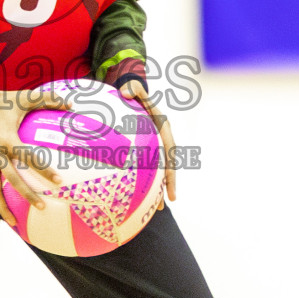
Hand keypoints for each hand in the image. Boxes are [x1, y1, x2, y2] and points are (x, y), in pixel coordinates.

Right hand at [0, 89, 71, 226]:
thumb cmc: (5, 101)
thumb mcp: (25, 97)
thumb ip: (48, 99)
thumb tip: (71, 105)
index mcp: (7, 136)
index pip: (28, 157)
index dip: (43, 170)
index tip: (58, 181)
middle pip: (11, 178)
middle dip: (25, 194)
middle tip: (42, 207)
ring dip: (2, 205)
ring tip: (13, 222)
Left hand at [120, 80, 175, 207]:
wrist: (129, 94)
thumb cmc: (132, 93)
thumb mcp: (134, 88)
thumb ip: (133, 88)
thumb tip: (127, 92)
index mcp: (163, 129)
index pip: (170, 151)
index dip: (171, 169)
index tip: (171, 184)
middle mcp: (160, 140)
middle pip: (166, 166)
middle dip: (167, 185)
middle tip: (167, 203)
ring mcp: (152, 147)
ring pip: (156, 171)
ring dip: (156, 189)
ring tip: (155, 210)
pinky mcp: (142, 150)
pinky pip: (142, 168)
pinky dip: (140, 183)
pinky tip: (131, 198)